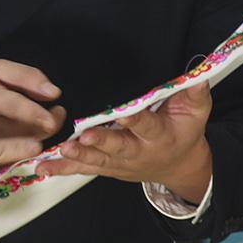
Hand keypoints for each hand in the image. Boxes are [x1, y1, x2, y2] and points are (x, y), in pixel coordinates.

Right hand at [0, 60, 65, 142]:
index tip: (58, 111)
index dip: (41, 114)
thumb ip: (26, 76)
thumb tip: (54, 93)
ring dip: (38, 136)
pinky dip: (24, 147)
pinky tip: (21, 134)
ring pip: (23, 148)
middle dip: (49, 125)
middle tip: (54, 113)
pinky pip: (12, 157)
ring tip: (38, 122)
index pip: (17, 109)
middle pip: (27, 133)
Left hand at [34, 83, 213, 198]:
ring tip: (58, 153)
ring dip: (76, 158)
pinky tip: (43, 167)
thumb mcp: (197, 113)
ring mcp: (120, 163)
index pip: (147, 126)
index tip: (123, 115)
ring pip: (96, 161)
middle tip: (81, 138)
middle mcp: (138, 152)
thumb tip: (200, 73)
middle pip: (117, 147)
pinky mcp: (106, 168)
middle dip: (99, 143)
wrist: (178, 165)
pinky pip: (83, 170)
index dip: (135, 121)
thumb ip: (195, 93)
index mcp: (160, 136)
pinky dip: (62, 169)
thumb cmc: (184, 133)